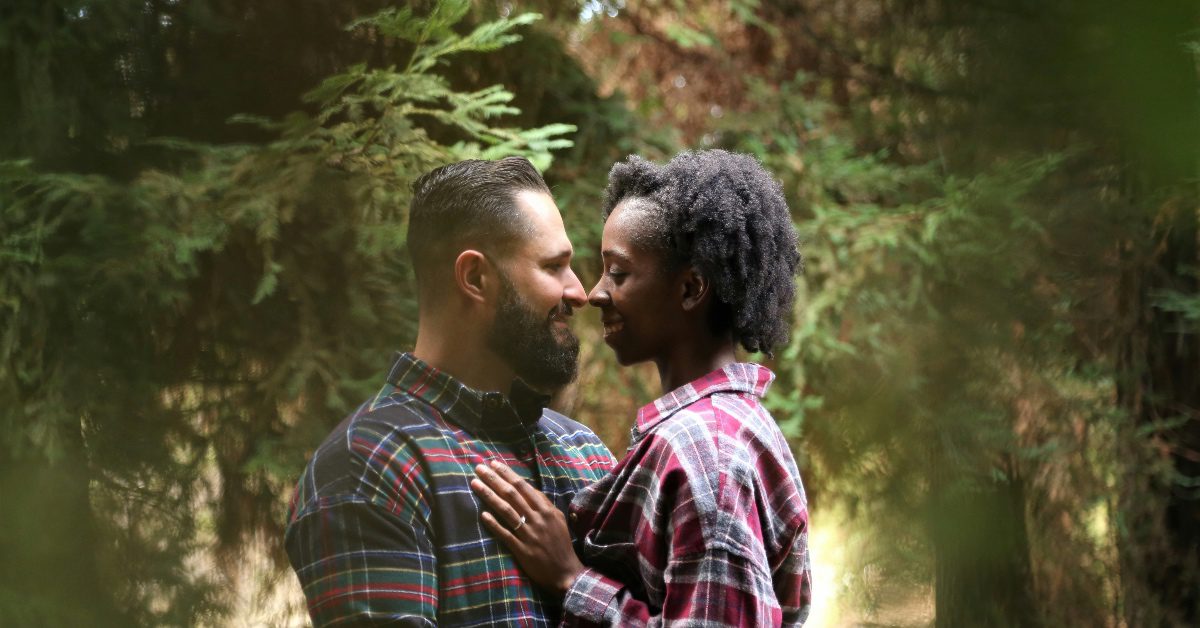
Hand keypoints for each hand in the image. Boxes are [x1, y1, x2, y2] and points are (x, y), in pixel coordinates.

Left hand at [471, 460, 584, 596]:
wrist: (566, 572)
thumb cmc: (560, 544)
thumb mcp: (557, 519)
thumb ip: (543, 504)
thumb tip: (528, 489)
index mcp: (546, 509)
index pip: (523, 486)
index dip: (508, 474)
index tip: (494, 464)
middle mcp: (537, 519)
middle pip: (512, 494)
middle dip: (494, 479)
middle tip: (479, 468)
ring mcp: (529, 534)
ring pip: (506, 510)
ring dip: (489, 496)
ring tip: (475, 484)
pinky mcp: (522, 550)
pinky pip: (506, 534)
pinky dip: (494, 524)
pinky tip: (483, 515)